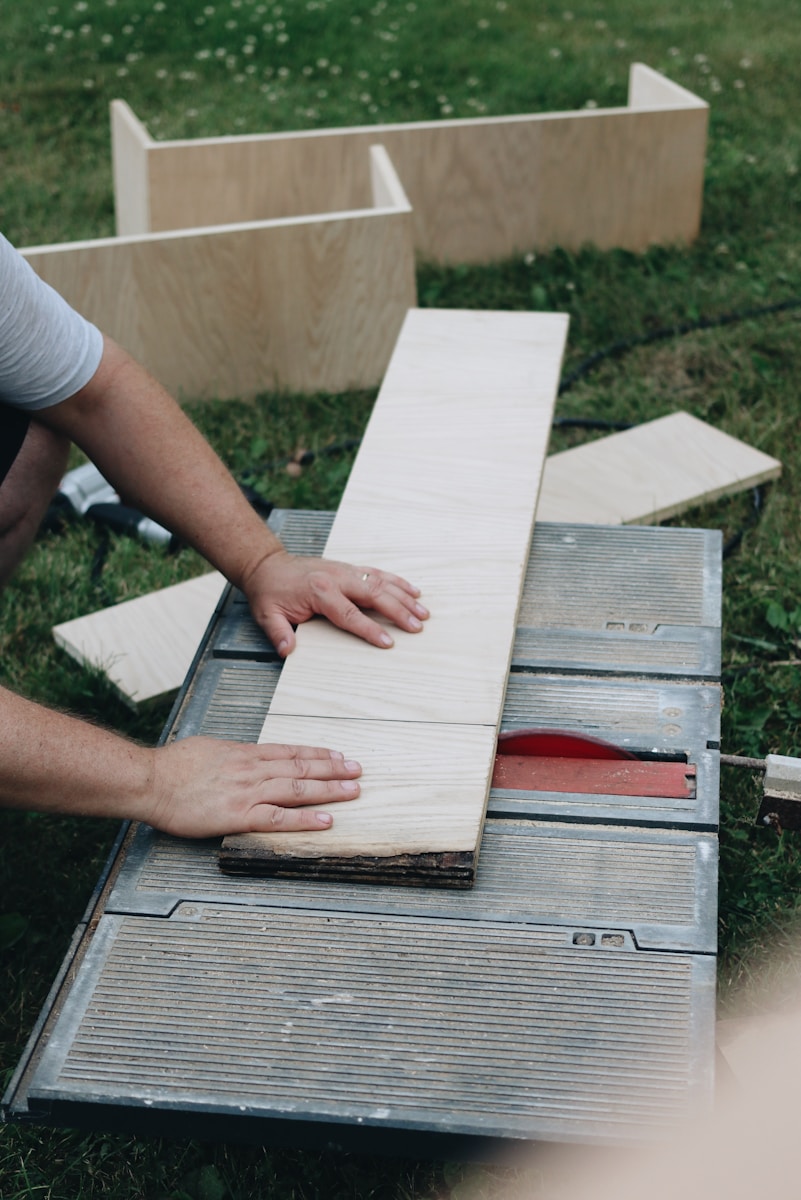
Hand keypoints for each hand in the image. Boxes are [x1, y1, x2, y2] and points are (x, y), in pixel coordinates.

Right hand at [147, 737, 361, 837]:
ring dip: (330, 790)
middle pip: (302, 768)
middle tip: (358, 770)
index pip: (291, 752)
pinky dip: (305, 819)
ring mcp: (248, 792)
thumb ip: (232, 755)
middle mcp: (253, 769)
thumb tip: (243, 756)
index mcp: (245, 753)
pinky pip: (279, 817)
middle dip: (334, 770)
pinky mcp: (239, 815)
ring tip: (353, 791)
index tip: (338, 756)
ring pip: (298, 788)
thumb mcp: (210, 749)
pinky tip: (326, 820)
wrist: (152, 780)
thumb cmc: (174, 766)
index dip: (318, 755)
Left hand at [242, 550, 429, 656]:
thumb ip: (279, 633)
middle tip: (417, 626)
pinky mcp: (349, 569)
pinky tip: (413, 591)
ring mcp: (345, 571)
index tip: (388, 642)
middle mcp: (337, 578)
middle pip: (375, 595)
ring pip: (381, 582)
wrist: (268, 566)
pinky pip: (378, 574)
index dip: (370, 629)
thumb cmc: (270, 592)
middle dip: (398, 611)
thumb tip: (287, 651)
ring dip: (404, 597)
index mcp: (319, 591)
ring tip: (423, 611)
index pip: (350, 614)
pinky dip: (398, 582)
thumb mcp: (268, 614)